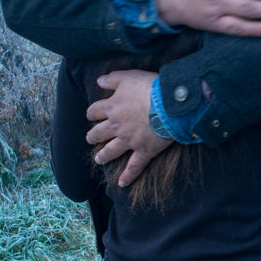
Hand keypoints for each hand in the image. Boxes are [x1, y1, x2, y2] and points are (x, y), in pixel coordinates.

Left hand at [85, 70, 172, 186]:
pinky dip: (128, 176)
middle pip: (98, 133)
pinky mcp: (143, 151)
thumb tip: (99, 81)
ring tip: (98, 160)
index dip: (92, 113)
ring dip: (103, 156)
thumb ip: (112, 79)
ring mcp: (129, 141)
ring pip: (111, 151)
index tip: (92, 114)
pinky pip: (134, 167)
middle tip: (91, 138)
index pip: (94, 111)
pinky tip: (121, 183)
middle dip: (93, 136)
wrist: (169, 104)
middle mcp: (116, 126)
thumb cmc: (150, 87)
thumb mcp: (129, 76)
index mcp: (112, 107)